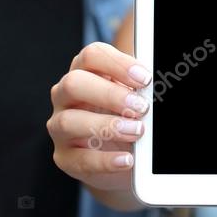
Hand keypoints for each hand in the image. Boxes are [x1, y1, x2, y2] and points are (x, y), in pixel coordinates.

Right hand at [47, 42, 152, 192]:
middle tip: (141, 107)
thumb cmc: (128, 116)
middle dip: (110, 94)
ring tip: (137, 131)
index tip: (145, 79)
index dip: (118, 64)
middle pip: (74, 84)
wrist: (123, 155)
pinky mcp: (64, 157)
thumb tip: (155, 87)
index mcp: (85, 72)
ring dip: (107, 126)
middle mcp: (66, 96)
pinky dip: (105, 160)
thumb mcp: (135, 98)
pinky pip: (79, 158)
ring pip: (68, 121)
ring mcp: (60, 127)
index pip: (91, 55)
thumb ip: (140, 90)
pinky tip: (127, 159)